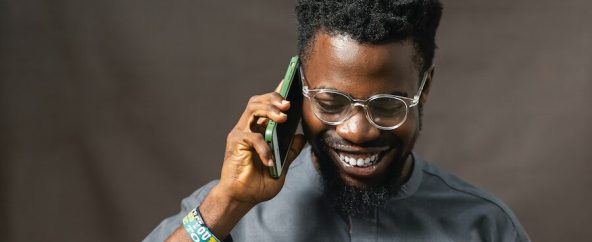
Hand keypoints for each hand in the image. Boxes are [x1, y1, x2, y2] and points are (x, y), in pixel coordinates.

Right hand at [216, 81, 305, 205]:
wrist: (241, 198)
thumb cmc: (258, 183)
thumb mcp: (281, 167)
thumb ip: (289, 151)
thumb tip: (301, 137)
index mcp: (260, 130)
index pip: (269, 106)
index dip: (278, 92)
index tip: (290, 80)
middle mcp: (249, 127)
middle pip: (258, 101)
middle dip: (275, 97)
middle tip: (289, 103)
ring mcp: (241, 133)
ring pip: (253, 109)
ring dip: (269, 109)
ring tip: (283, 116)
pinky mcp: (235, 143)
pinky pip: (253, 137)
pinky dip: (264, 148)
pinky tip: (270, 160)